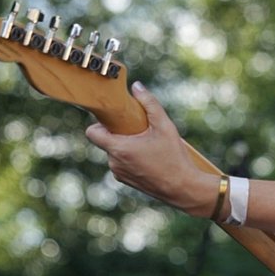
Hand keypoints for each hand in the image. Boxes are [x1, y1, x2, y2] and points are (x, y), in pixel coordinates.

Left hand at [84, 82, 212, 215]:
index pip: (92, 132)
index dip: (100, 123)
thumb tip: (137, 86)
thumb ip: (150, 104)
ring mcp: (119, 174)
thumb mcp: (164, 126)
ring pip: (115, 152)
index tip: (115, 118)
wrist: (183, 188)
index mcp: (119, 148)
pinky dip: (130, 158)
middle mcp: (114, 162)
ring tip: (148, 144)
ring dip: (126, 146)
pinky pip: (122, 163)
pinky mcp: (126, 181)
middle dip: (120, 133)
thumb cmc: (174, 157)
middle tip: (140, 129)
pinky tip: (149, 157)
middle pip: (107, 140)